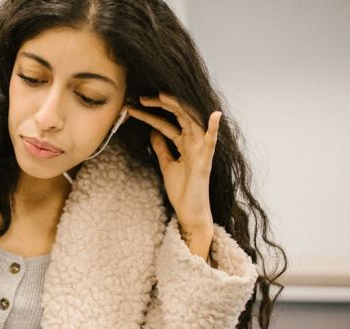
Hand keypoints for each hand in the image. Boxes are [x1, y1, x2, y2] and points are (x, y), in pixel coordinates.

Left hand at [128, 93, 217, 257]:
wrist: (189, 212)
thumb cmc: (181, 189)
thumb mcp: (166, 164)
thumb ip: (161, 147)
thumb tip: (153, 131)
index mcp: (184, 143)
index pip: (167, 123)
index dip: (151, 114)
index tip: (134, 107)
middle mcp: (193, 142)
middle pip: (178, 116)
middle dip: (161, 105)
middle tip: (142, 97)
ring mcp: (200, 150)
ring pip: (191, 122)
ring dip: (178, 107)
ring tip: (163, 96)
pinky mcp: (205, 161)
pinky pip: (212, 143)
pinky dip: (214, 129)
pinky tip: (215, 115)